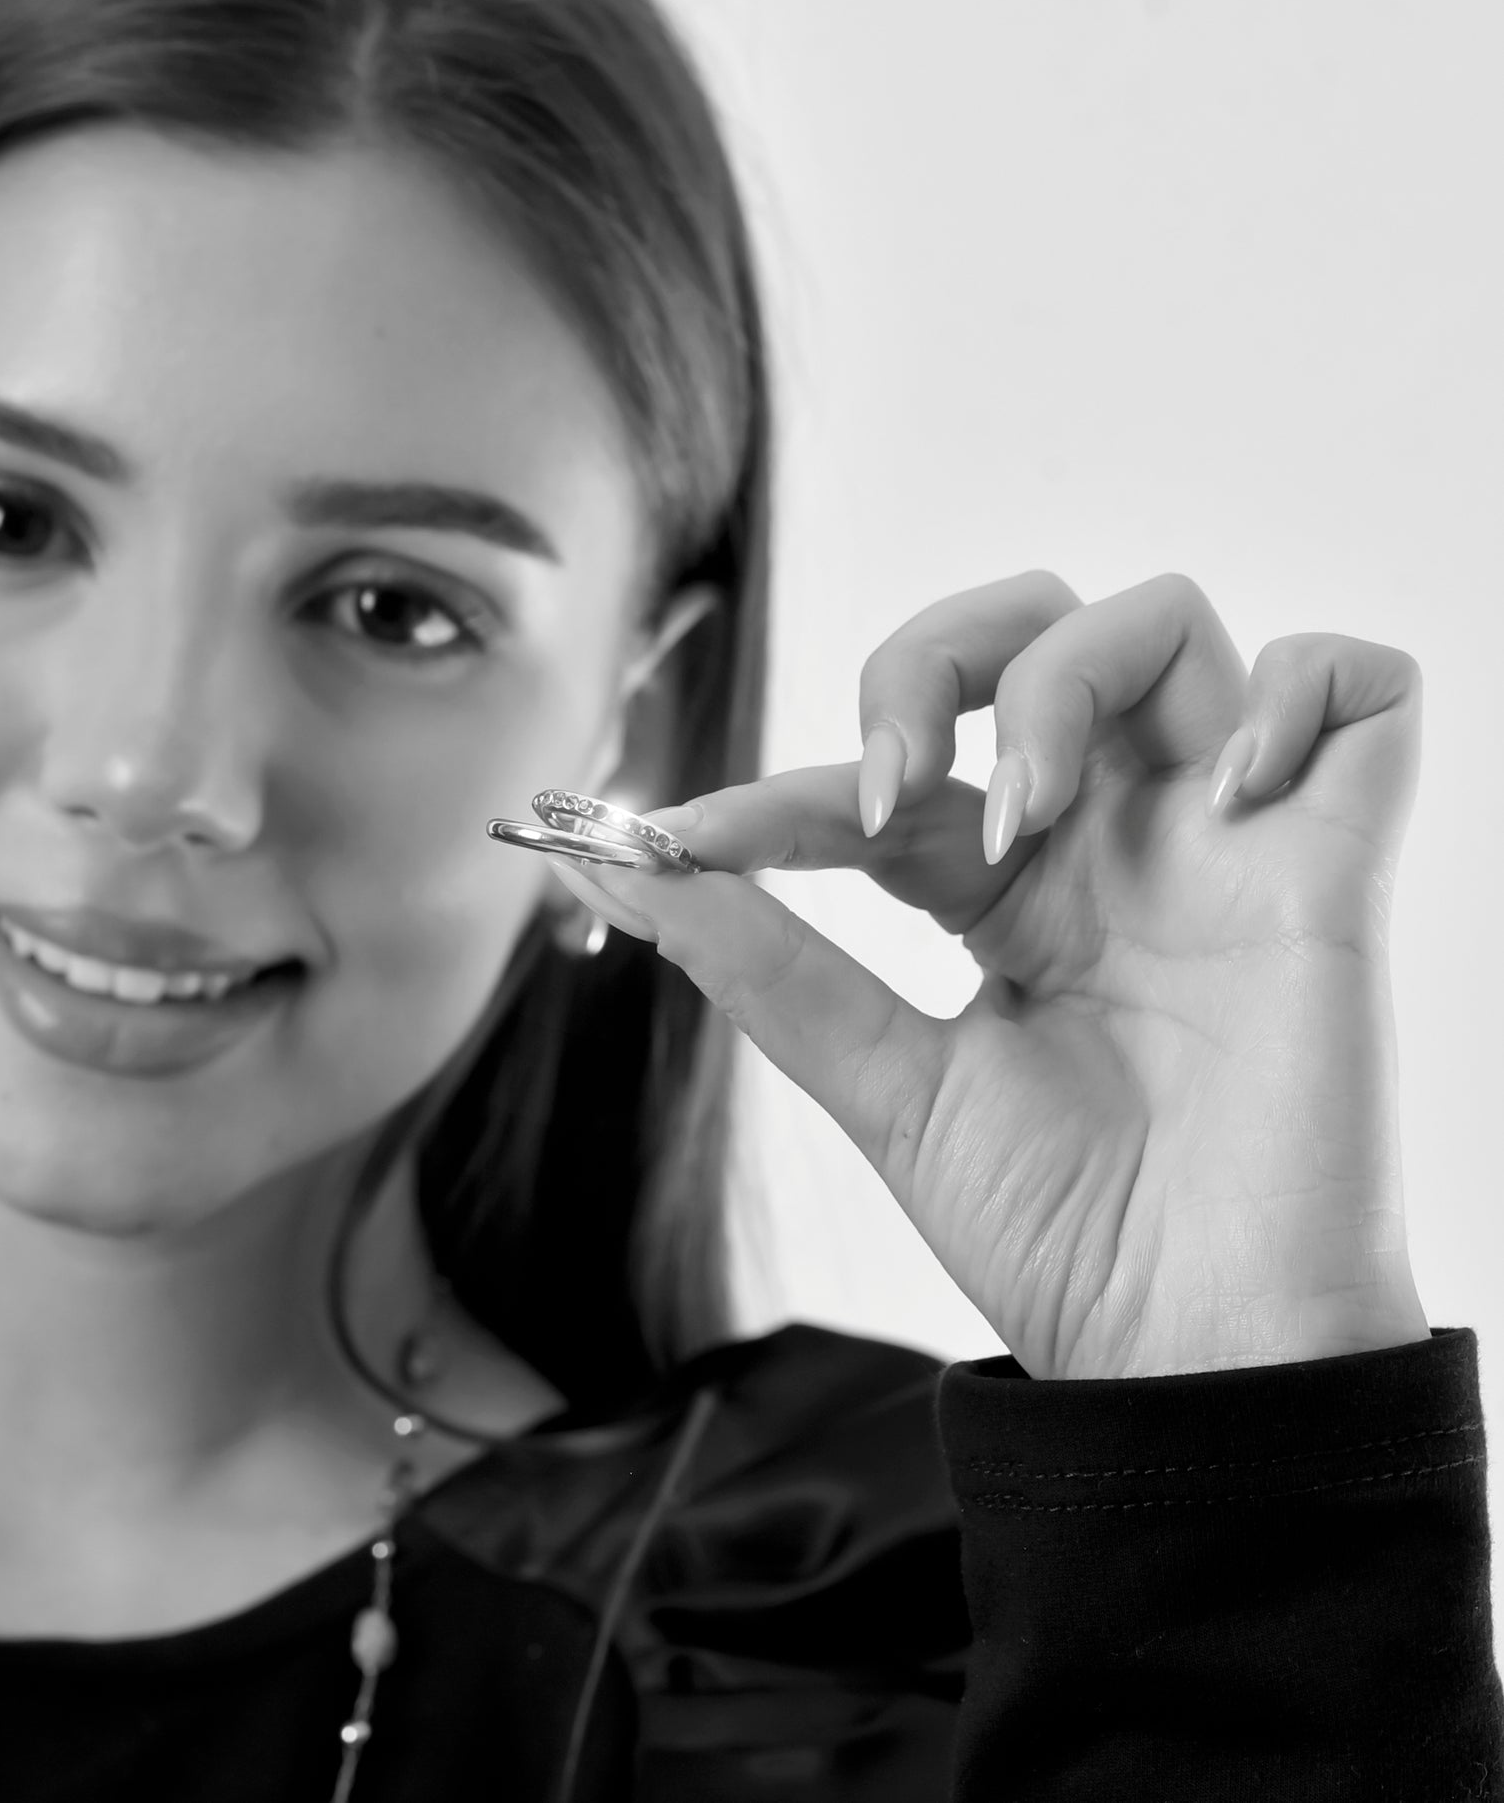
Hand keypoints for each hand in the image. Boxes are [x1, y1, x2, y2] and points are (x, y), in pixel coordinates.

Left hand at [554, 572, 1432, 1379]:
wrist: (1191, 1356)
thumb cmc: (1058, 1237)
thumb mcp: (880, 1083)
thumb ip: (761, 965)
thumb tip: (618, 867)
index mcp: (1008, 896)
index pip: (890, 774)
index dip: (779, 790)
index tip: (683, 838)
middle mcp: (1109, 847)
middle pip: (1029, 629)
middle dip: (932, 663)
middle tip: (897, 788)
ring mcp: (1220, 845)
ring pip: (1163, 624)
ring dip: (1064, 677)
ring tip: (1031, 813)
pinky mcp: (1333, 867)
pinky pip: (1362, 692)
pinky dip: (1294, 695)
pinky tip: (1225, 796)